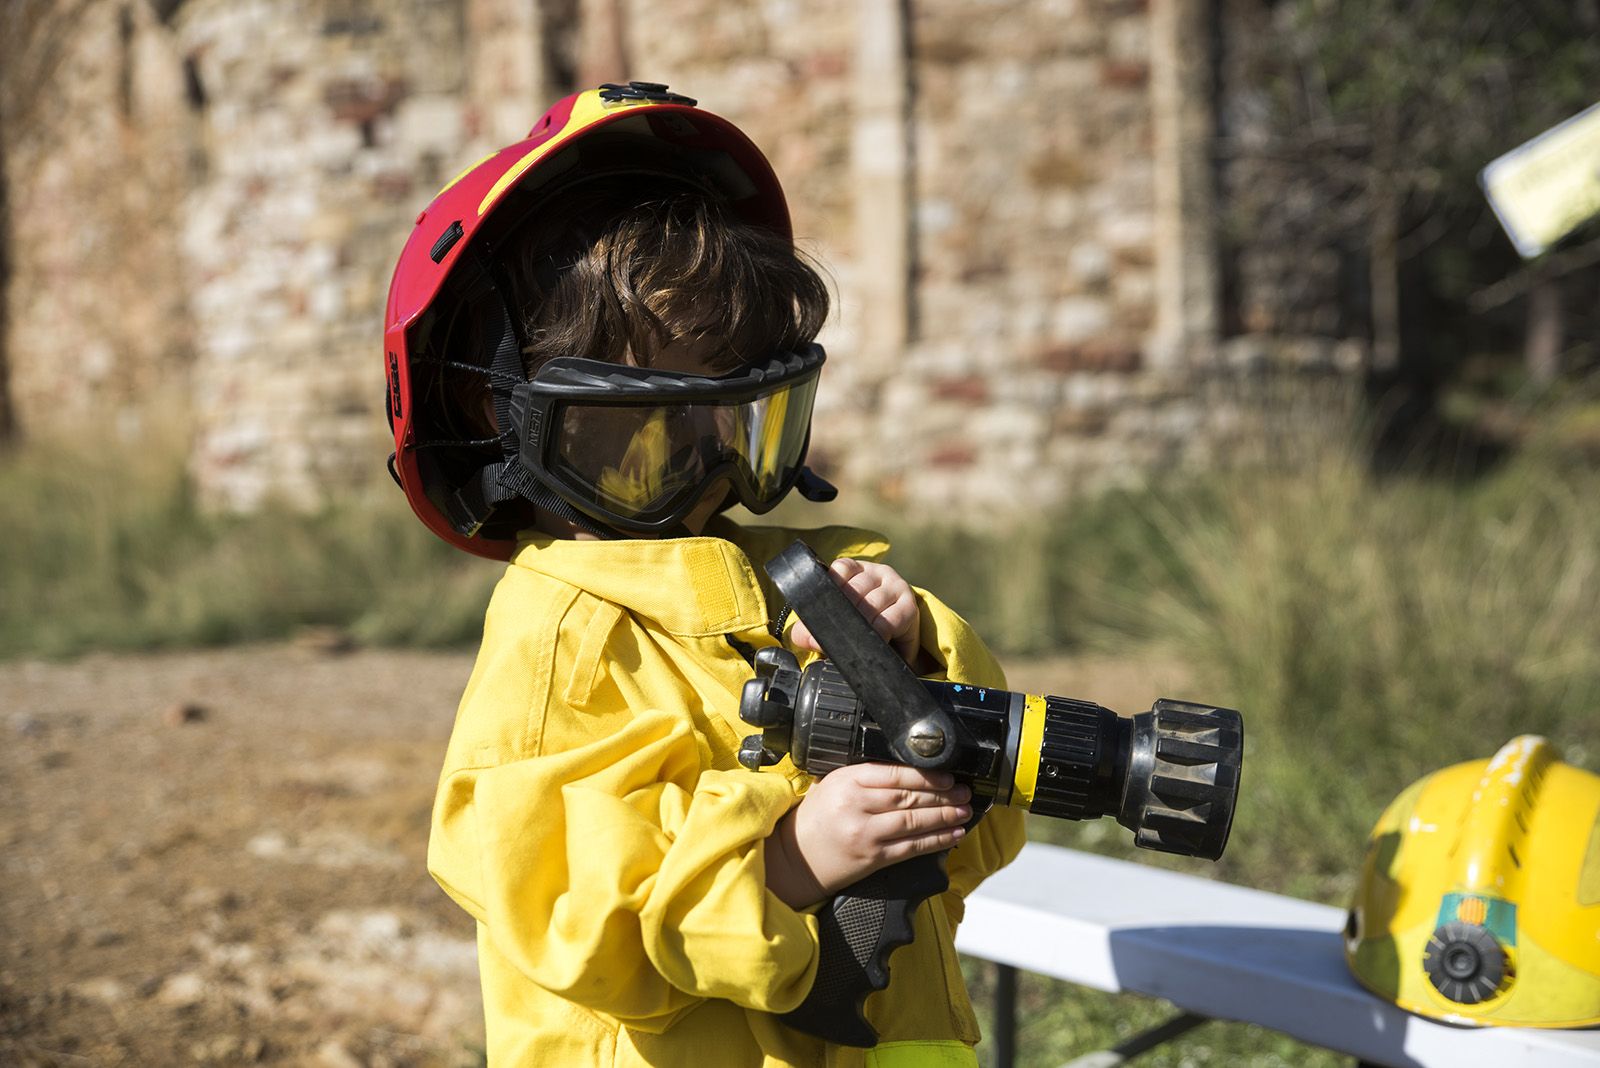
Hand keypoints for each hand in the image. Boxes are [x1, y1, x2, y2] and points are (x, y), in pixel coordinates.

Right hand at [764, 763, 971, 908]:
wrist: (793, 858)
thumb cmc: (815, 818)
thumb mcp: (831, 784)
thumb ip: (864, 776)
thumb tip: (908, 769)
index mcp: (846, 781)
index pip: (894, 774)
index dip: (926, 775)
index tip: (948, 775)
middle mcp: (856, 805)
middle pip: (909, 797)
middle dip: (943, 794)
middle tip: (964, 791)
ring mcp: (865, 833)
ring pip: (914, 821)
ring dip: (945, 816)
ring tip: (964, 810)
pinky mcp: (872, 858)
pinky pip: (911, 847)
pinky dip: (936, 840)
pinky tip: (953, 834)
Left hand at [789, 558, 921, 665]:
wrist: (898, 644)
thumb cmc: (864, 625)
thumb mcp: (838, 621)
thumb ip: (814, 626)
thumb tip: (801, 636)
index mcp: (857, 570)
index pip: (841, 569)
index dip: (829, 589)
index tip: (821, 611)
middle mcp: (878, 573)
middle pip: (854, 590)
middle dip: (840, 617)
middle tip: (828, 638)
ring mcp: (896, 587)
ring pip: (871, 605)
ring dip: (858, 626)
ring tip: (852, 642)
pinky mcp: (909, 606)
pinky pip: (889, 620)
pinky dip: (877, 633)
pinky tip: (873, 641)